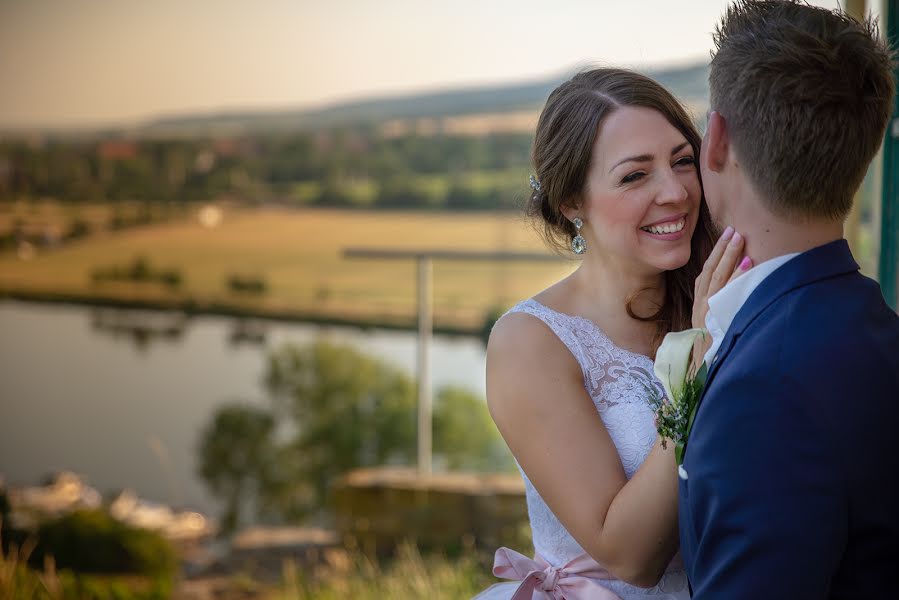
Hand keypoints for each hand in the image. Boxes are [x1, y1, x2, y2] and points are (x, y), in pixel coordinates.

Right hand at [691, 226, 751, 367]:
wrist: (703, 374)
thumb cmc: (711, 354)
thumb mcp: (709, 331)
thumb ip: (716, 313)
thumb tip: (734, 297)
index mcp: (698, 307)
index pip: (705, 275)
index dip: (715, 256)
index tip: (725, 239)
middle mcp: (700, 306)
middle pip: (710, 271)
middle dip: (722, 250)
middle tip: (734, 231)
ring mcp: (707, 311)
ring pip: (717, 277)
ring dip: (729, 257)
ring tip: (740, 240)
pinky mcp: (716, 317)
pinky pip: (726, 292)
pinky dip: (736, 276)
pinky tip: (748, 264)